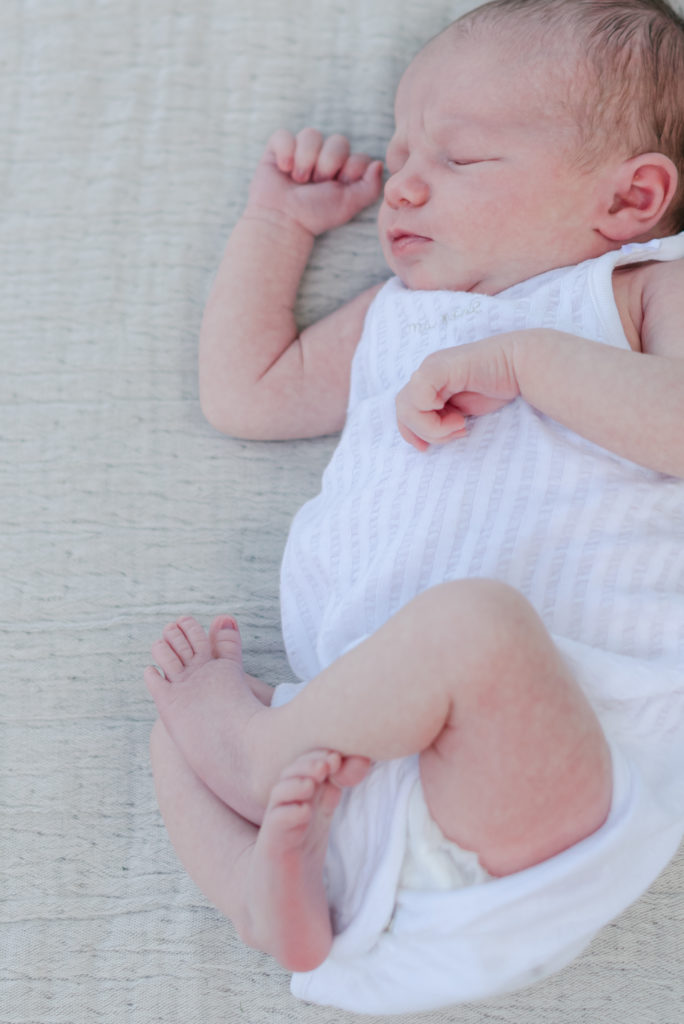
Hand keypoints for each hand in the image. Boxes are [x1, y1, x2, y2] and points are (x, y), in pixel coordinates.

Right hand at [246, 128, 383, 236]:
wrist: (283, 220)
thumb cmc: (315, 214)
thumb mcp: (349, 205)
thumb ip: (370, 187)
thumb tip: (378, 163)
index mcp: (344, 170)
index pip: (358, 155)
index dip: (349, 170)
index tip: (337, 187)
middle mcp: (325, 157)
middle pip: (339, 141)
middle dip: (328, 165)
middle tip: (316, 184)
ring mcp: (302, 150)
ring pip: (312, 134)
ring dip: (306, 160)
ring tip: (298, 180)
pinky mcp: (278, 147)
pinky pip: (284, 135)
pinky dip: (285, 152)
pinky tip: (284, 170)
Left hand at [396, 335, 520, 450]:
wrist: (519, 366)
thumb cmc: (497, 388)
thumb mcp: (461, 410)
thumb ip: (440, 417)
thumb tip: (423, 439)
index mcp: (428, 383)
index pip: (403, 410)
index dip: (410, 433)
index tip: (425, 449)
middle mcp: (426, 374)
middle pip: (402, 411)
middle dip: (424, 432)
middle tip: (455, 432)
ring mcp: (430, 369)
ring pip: (406, 407)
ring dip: (431, 427)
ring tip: (459, 424)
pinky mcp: (437, 368)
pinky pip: (419, 396)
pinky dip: (433, 415)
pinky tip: (458, 416)